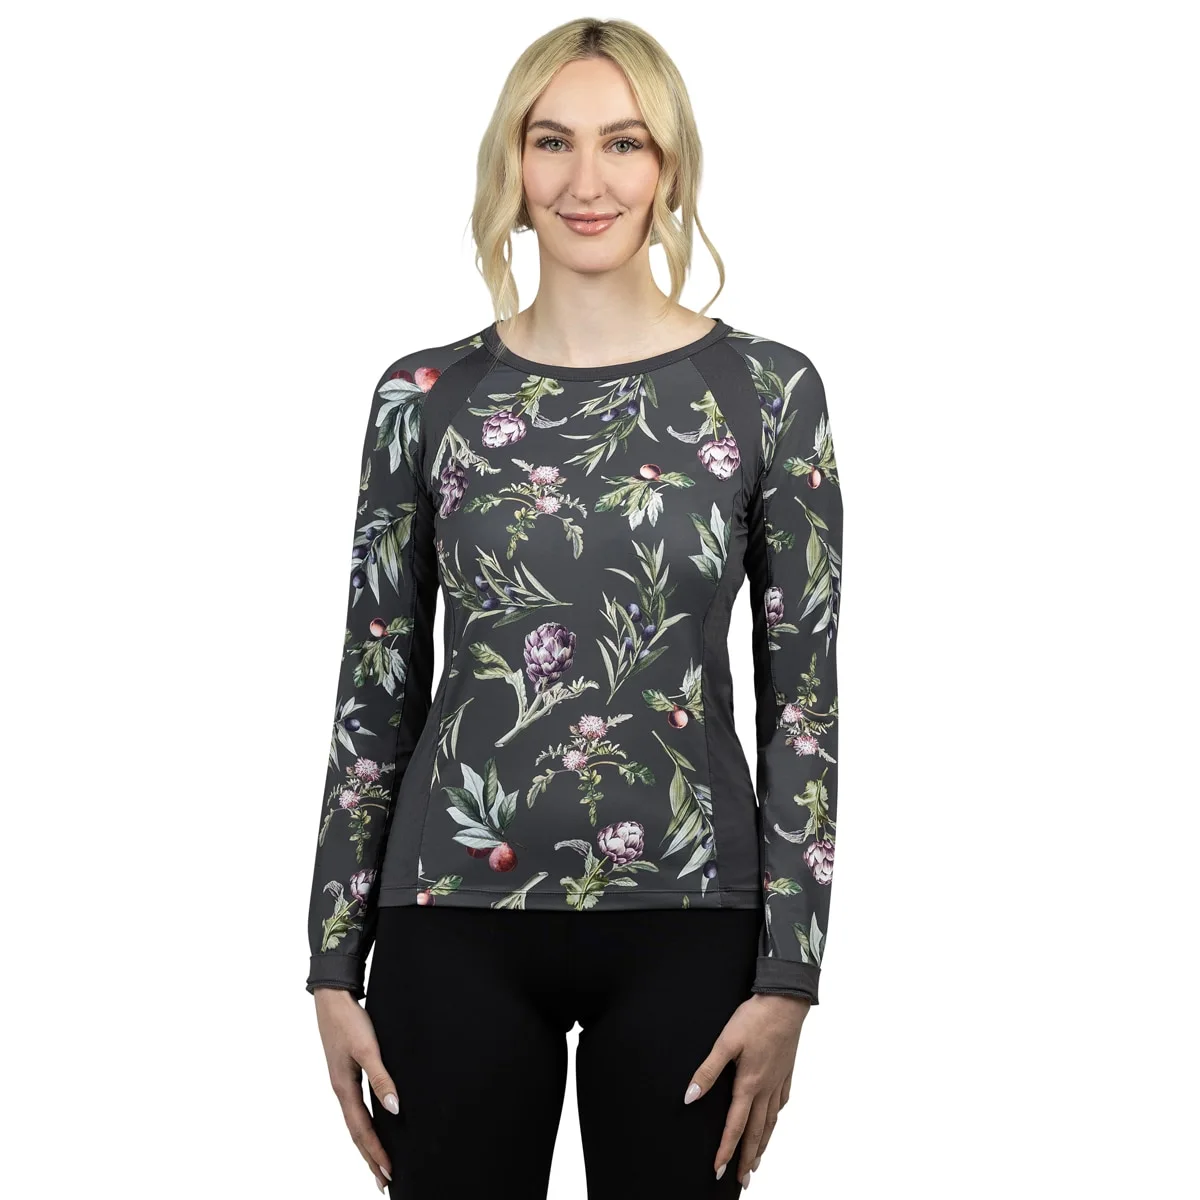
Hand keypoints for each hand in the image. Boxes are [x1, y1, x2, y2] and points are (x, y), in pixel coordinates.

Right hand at [313, 987, 398, 1192]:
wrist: (333, 998)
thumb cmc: (349, 1021)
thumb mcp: (368, 1048)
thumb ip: (381, 1078)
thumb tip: (394, 1108)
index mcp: (344, 1088)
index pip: (362, 1130)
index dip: (375, 1152)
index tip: (388, 1173)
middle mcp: (341, 1090)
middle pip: (356, 1132)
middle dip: (369, 1158)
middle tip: (383, 1181)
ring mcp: (342, 1082)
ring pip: (355, 1121)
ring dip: (366, 1144)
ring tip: (378, 1162)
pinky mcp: (346, 1073)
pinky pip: (355, 1107)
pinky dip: (363, 1124)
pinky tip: (372, 1124)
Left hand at [684, 992, 808, 1186]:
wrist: (786, 1001)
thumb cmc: (755, 1018)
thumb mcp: (725, 1042)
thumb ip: (707, 1071)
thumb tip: (690, 1097)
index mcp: (749, 1084)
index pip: (735, 1125)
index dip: (726, 1149)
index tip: (719, 1170)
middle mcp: (766, 1088)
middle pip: (756, 1131)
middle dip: (748, 1158)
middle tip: (743, 1179)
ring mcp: (779, 1081)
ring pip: (771, 1121)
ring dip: (763, 1143)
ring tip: (758, 1161)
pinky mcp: (787, 1071)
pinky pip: (781, 1103)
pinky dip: (776, 1118)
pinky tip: (774, 1118)